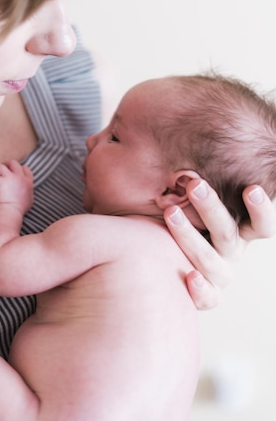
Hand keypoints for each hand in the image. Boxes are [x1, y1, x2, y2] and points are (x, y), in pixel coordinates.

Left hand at [0, 160, 33, 215]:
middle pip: (13, 164)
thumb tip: (21, 191)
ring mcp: (8, 178)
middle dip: (6, 165)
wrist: (10, 215)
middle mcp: (19, 178)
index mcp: (28, 183)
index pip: (25, 169)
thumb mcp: (28, 201)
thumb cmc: (17, 211)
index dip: (18, 169)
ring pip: (0, 166)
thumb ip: (26, 192)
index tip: (12, 171)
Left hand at [164, 179, 275, 309]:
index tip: (251, 187)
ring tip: (170, 214)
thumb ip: (196, 174)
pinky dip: (200, 290)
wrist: (160, 251)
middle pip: (230, 233)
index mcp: (240, 227)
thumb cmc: (181, 212)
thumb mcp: (192, 195)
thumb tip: (186, 122)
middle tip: (193, 184)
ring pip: (212, 260)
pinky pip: (208, 298)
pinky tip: (187, 276)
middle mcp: (233, 250)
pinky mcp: (203, 293)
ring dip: (191, 237)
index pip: (261, 221)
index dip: (260, 207)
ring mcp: (219, 273)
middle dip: (211, 208)